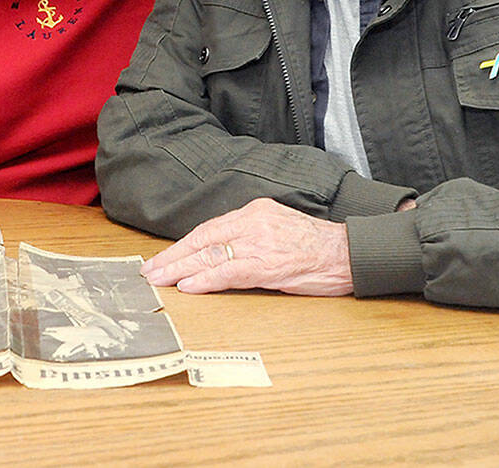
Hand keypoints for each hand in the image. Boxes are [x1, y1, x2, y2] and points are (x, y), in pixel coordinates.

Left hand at [140, 198, 352, 295]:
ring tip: (159, 280)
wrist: (348, 252)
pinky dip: (204, 280)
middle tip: (150, 270)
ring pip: (210, 255)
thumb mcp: (279, 228)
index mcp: (256, 211)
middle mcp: (253, 222)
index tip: (165, 258)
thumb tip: (221, 254)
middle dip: (173, 257)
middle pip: (203, 240)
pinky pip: (227, 273)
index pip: (210, 228)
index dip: (184, 245)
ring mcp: (259, 243)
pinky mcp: (267, 265)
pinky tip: (188, 286)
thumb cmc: (317, 246)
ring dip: (180, 269)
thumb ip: (251, 236)